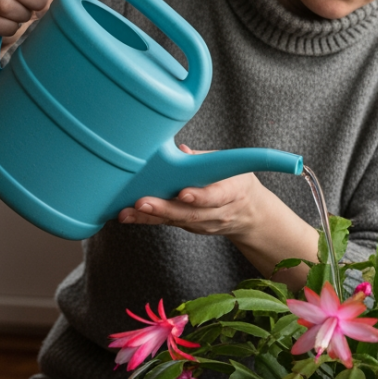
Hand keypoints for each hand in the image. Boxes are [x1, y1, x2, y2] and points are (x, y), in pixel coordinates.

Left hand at [117, 144, 264, 236]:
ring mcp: (205, 224)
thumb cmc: (235, 182)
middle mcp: (219, 212)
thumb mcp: (229, 166)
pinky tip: (129, 216)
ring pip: (176, 221)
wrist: (250, 214)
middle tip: (142, 202)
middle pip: (191, 213)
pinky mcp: (192, 228)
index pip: (216, 196)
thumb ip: (204, 159)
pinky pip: (169, 224)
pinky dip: (148, 220)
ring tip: (127, 212)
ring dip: (150, 217)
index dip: (200, 197)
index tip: (183, 194)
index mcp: (233, 191)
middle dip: (164, 208)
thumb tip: (180, 150)